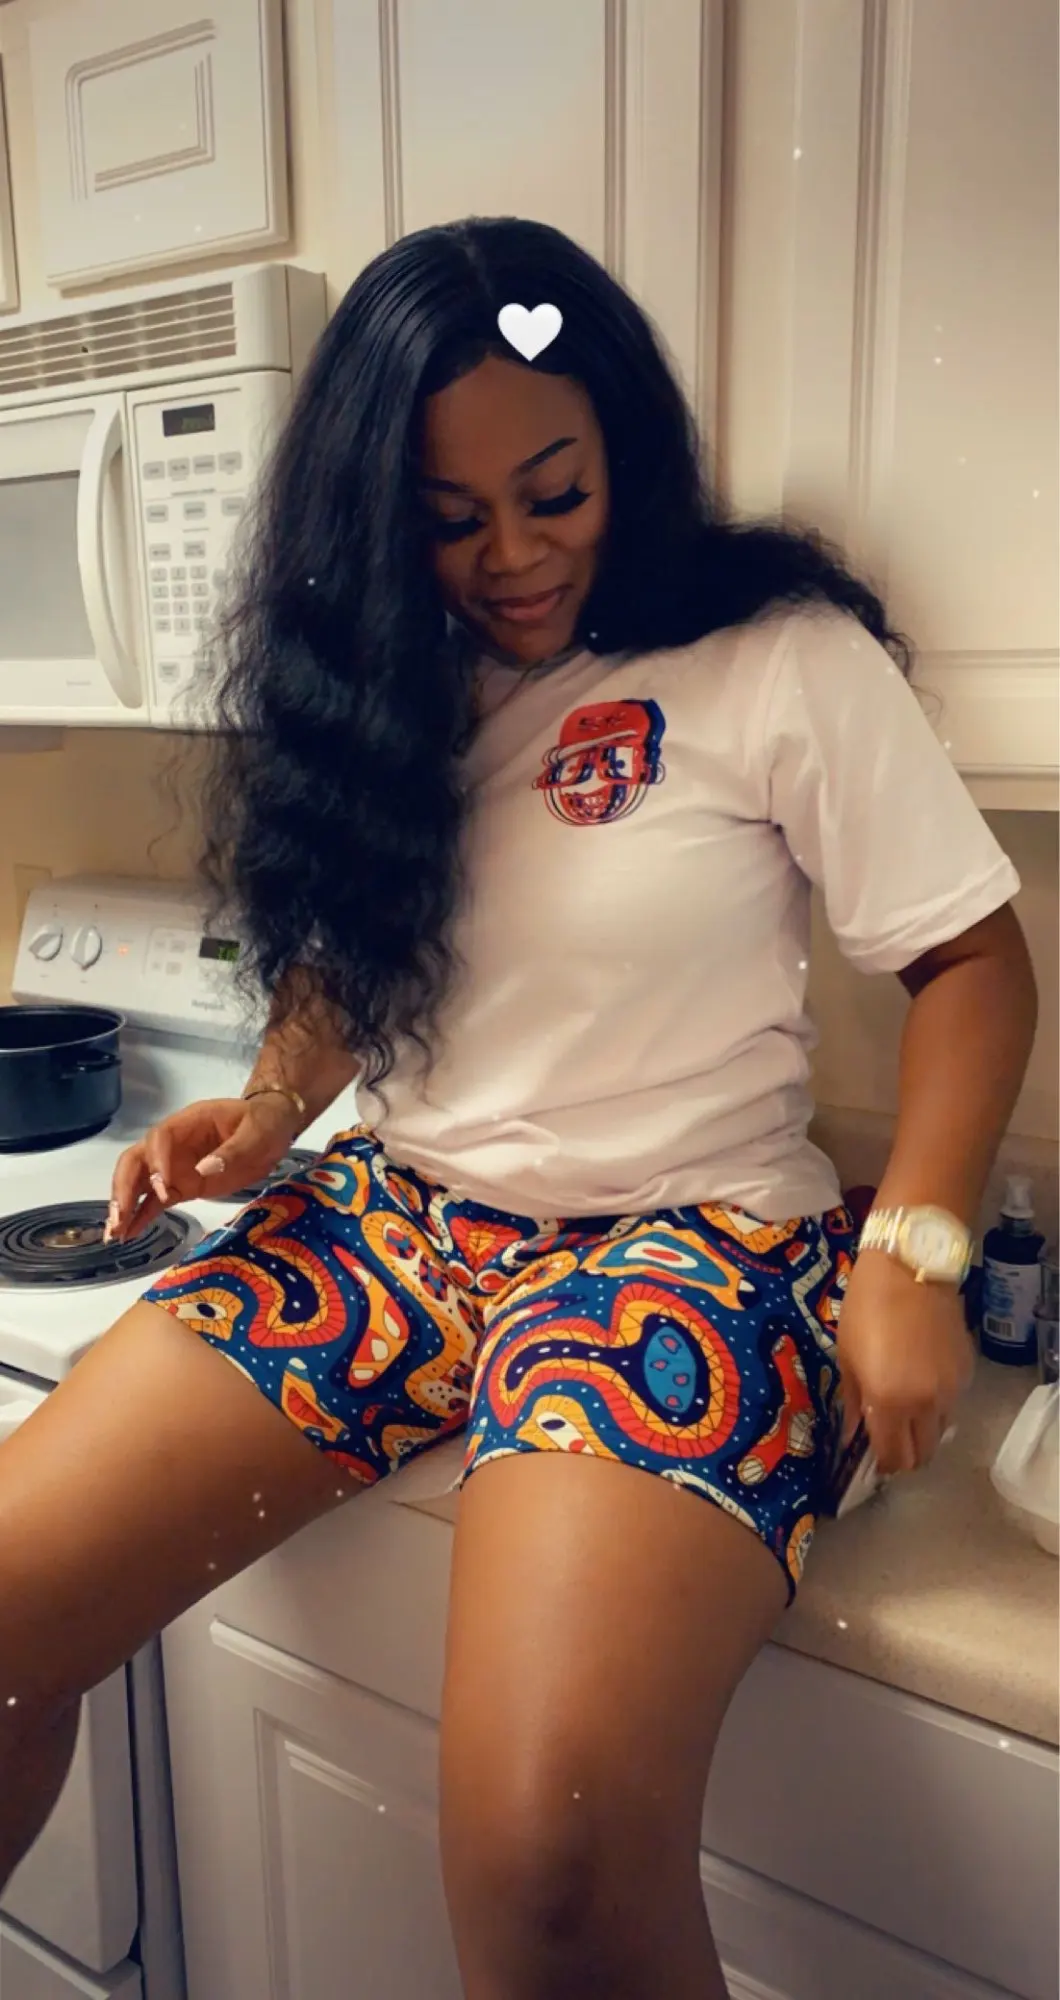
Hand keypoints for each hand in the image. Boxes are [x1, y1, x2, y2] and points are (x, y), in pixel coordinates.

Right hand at [106, 1094, 303, 1241]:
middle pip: (137, 1160)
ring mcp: (174, 1166)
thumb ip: (233, 1150)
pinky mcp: (182, 1186)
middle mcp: (172, 1145)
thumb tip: (204, 1169)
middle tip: (120, 1215)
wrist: (272, 1131)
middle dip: (125, 1187)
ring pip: (138, 1182)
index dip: (156, 1162)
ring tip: (114, 1231)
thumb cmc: (265, 1124)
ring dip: (124, 1205)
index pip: (160, 1139)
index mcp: (188, 1123)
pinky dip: (141, 1216)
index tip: (163, 1187)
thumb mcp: (257, 1133)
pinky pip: (155, 1201)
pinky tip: (128, 1234)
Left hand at [836, 1249, 974, 1475]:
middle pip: (923, 1453)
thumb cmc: (866, 1308)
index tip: (872, 1459)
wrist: (912, 1267)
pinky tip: (920, 1381)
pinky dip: (936, 1404)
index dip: (884, 1465)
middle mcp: (926, 1404)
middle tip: (888, 1440)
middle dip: (905, 1455)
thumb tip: (852, 1433)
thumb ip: (853, 1400)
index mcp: (891, 1402)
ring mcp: (951, 1389)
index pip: (894, 1456)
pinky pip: (951, 1402)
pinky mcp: (966, 1371)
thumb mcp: (847, 1355)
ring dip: (922, 1430)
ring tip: (903, 1409)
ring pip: (940, 1430)